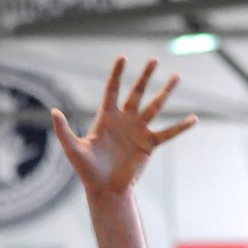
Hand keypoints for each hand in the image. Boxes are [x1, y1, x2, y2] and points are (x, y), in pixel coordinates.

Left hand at [51, 57, 196, 193]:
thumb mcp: (73, 149)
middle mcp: (125, 120)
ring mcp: (139, 131)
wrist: (104, 189)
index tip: (123, 57)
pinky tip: (194, 118)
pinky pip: (168, 133)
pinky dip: (181, 127)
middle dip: (145, 76)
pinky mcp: (149, 145)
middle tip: (154, 59)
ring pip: (155, 107)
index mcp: (107, 117)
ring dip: (166, 92)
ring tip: (177, 76)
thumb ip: (63, 130)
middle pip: (137, 92)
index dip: (117, 74)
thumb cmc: (87, 169)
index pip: (113, 90)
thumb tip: (53, 111)